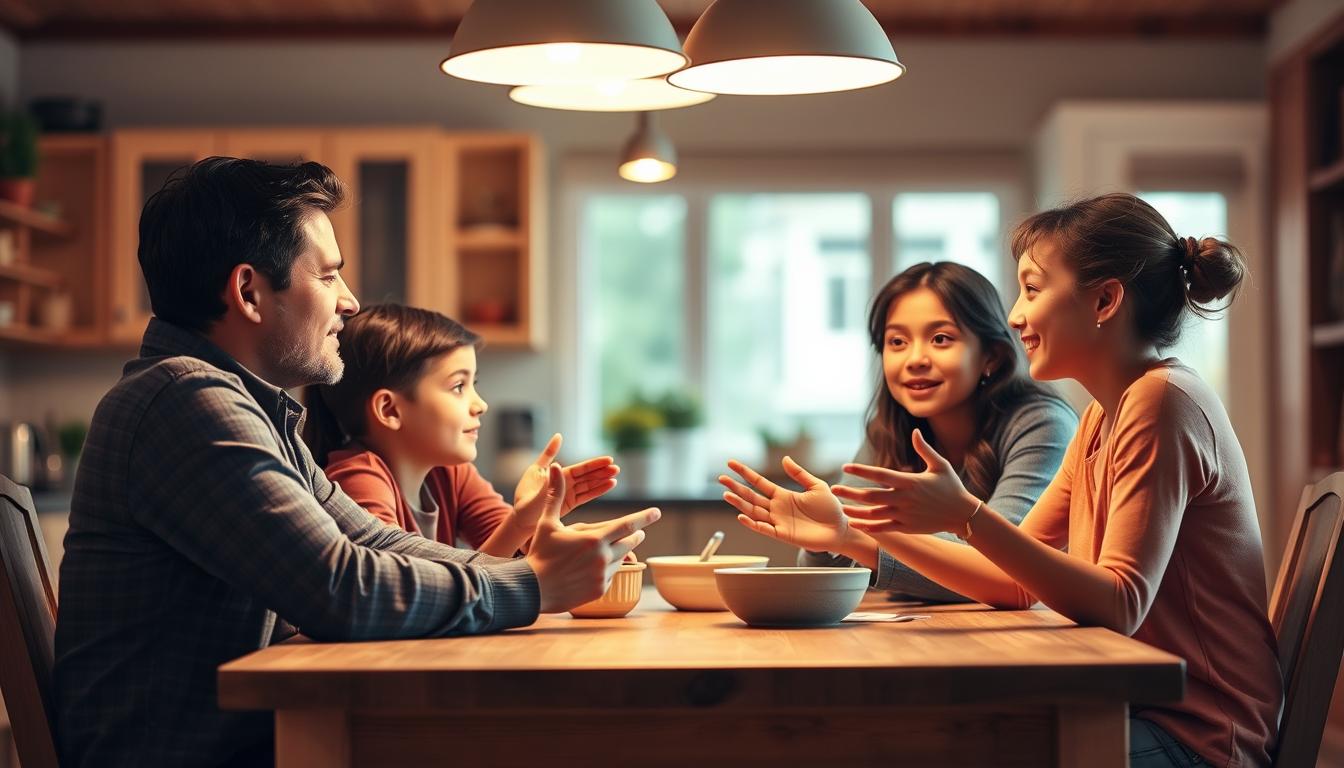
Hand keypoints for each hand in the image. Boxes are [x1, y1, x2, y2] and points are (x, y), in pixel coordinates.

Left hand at [513, 433, 619, 530]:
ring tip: (616, 476)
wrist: (521, 523)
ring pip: (588, 485)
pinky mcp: (570, 504)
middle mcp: (564, 481)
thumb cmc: (525, 498)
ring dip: (602, 481)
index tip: (609, 459)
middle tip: (617, 468)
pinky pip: (586, 496)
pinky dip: (597, 491)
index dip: (594, 464)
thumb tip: (559, 436)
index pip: (580, 468)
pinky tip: (609, 485)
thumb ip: (548, 456)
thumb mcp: (535, 473)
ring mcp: (567, 492)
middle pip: (587, 476)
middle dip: (602, 472)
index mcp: (556, 473)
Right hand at [526, 463, 660, 612]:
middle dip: (635, 535)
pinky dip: (608, 568)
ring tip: (614, 548)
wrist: (532, 590)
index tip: (657, 512)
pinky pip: (612, 575)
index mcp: (594, 539)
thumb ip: (556, 495)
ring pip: (621, 559)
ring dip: (621, 551)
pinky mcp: (600, 590)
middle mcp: (603, 558)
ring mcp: (603, 576)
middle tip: (640, 531)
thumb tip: (554, 468)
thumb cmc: (540, 553)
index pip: (627, 525)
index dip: (644, 517)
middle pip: (629, 542)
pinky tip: (596, 567)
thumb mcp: (548, 523)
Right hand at [719, 456, 851, 552]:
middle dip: (736, 487)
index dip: (745, 473)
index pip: (759, 483)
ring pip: (754, 511)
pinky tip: (741, 515)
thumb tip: (784, 459)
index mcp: (783, 495)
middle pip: (751, 496)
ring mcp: (778, 522)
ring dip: (740, 503)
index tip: (731, 463)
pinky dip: (752, 523)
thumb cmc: (831, 509)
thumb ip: (799, 474)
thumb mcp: (817, 486)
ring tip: (726, 494)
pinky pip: (764, 529)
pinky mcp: (783, 534)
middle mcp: (777, 508)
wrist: (841, 530)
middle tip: (721, 478)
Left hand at [834, 429, 979, 535]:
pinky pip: (882, 528)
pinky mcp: (907, 528)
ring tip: (841, 507)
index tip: (846, 467)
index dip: (861, 471)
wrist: (963, 514)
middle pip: (870, 496)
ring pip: (873, 514)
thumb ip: (924, 449)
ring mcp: (904, 515)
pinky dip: (867, 526)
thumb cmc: (952, 487)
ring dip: (855, 511)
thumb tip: (915, 431)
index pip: (880, 474)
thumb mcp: (940, 465)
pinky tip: (855, 523)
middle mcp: (904, 499)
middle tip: (834, 489)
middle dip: (850, 493)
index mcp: (910, 482)